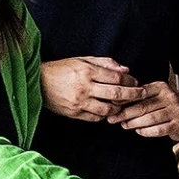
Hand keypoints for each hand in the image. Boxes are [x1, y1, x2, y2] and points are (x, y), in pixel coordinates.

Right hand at [42, 56, 158, 127]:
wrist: (38, 83)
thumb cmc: (61, 69)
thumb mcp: (82, 60)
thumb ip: (104, 63)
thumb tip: (125, 69)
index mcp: (87, 71)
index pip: (116, 77)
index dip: (130, 80)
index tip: (136, 82)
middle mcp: (84, 87)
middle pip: (116, 94)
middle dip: (132, 95)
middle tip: (141, 95)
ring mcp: (79, 102)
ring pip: (108, 109)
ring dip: (118, 108)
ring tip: (122, 104)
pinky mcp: (74, 113)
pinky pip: (95, 118)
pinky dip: (104, 115)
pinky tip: (106, 110)